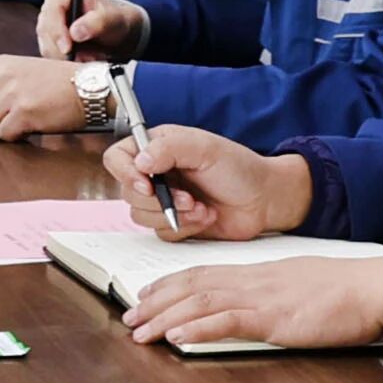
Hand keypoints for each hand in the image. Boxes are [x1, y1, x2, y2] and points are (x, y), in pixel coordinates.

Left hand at [0, 54, 100, 137]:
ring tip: (21, 123)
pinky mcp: (25, 112)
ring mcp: (13, 93)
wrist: (91, 87)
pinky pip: (4, 134)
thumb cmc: (61, 82)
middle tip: (5, 123)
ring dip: (1, 130)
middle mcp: (3, 76)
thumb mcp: (24, 70)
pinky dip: (15, 137)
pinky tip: (29, 128)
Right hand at [38, 0, 150, 61]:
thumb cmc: (115, 20)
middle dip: (63, 49)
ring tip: (90, 58)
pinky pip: (51, 55)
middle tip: (83, 59)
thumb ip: (97, 22)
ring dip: (67, 57)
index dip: (57, 30)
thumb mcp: (113, 19)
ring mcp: (49, 23)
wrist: (116, 33)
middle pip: (46, 30)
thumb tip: (75, 33)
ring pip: (46, 45)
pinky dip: (66, 62)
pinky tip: (84, 60)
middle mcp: (53, 5)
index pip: (53, 9)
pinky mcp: (49, 40)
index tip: (68, 48)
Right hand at [100, 123, 312, 242]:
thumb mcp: (204, 148)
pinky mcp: (175, 223)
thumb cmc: (239, 168)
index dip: (125, 173)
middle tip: (189, 198)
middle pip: (127, 192)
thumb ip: (168, 149)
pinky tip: (206, 217)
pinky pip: (161, 233)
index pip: (117, 158)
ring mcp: (164, 200)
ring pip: (142, 216)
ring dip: (175, 215)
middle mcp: (156, 174)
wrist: (265, 200)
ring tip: (202, 207)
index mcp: (157, 148)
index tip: (147, 185)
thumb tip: (139, 162)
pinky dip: (185, 228)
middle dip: (160, 201)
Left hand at [126, 255, 382, 353]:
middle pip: (192, 286)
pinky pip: (227, 321)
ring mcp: (261, 299)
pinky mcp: (274, 319)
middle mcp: (252, 281)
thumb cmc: (345, 289)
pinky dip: (196, 328)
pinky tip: (175, 336)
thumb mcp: (301, 285)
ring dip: (164, 318)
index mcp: (258, 273)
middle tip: (128, 315)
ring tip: (138, 331)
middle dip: (156, 301)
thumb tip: (263, 305)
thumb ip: (275, 293)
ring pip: (200, 302)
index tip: (146, 293)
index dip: (170, 283)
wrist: (373, 285)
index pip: (204, 273)